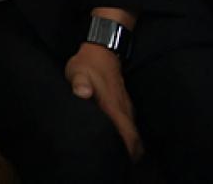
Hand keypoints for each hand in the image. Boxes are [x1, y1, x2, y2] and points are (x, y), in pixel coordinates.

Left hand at [64, 43, 142, 161]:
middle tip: (119, 162)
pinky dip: (127, 135)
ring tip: (119, 155)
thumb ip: (79, 83)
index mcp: (113, 107)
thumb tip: (82, 93)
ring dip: (130, 144)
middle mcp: (124, 109)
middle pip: (134, 138)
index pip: (128, 135)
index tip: (122, 160)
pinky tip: (117, 139)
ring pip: (133, 131)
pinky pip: (129, 124)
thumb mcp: (78, 72)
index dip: (128, 150)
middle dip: (131, 152)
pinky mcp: (123, 103)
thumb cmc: (87, 64)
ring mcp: (125, 106)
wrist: (101, 51)